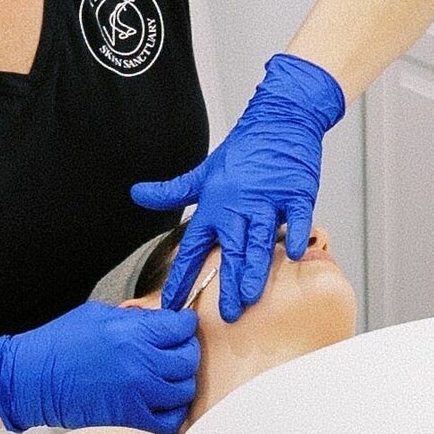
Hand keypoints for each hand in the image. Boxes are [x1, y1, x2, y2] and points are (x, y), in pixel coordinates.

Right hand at [0, 297, 200, 433]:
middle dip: (185, 350)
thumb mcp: (99, 315)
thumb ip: (136, 319)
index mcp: (131, 334)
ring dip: (179, 381)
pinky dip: (171, 412)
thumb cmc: (59, 343)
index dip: (184, 324)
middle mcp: (138, 365)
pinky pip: (169, 421)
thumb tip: (162, 321)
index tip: (181, 326)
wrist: (30, 379)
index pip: (180, 327)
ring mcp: (136, 396)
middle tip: (176, 349)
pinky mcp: (129, 421)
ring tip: (167, 377)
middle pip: (187, 358)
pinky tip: (162, 403)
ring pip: (184, 390)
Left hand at [131, 53, 342, 319]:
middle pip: (231, 250)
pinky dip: (295, 233)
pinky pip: (296, 216)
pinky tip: (293, 254)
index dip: (182, 276)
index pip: (193, 246)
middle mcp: (239, 205)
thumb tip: (136, 194)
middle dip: (227, 283)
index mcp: (215, 204)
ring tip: (250, 297)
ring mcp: (269, 199)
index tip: (173, 303)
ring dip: (255, 268)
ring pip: (260, 239)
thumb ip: (172, 191)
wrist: (279, 119)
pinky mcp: (297, 192)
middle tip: (226, 314)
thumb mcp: (203, 173)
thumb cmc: (243, 151)